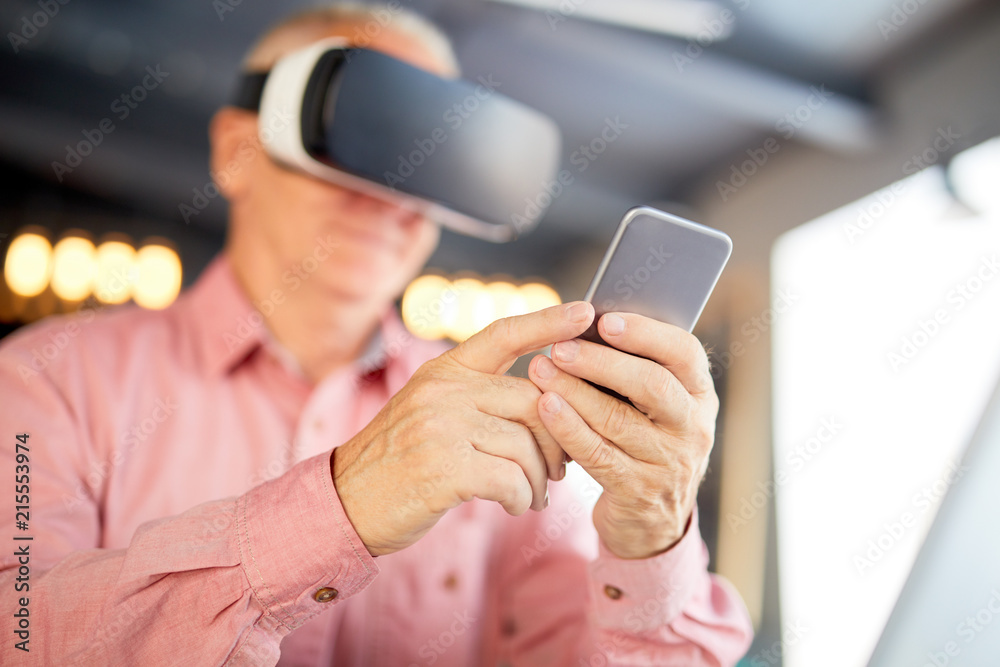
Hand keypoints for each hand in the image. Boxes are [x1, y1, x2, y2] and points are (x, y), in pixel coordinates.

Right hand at [331, 301, 595, 556]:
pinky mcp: (443, 468)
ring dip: (540, 479)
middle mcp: (443, 390)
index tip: (585, 312)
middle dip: (557, 439)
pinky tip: (514, 506)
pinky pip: (511, 479)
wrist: (345, 503)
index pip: (503, 334)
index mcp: (444, 371)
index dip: (547, 322)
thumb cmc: (399, 462)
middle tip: (560, 469)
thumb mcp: (430, 412)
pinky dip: (522, 498)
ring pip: (526, 445)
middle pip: (534, 399)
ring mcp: (441, 427)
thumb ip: (476, 398)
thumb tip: (544, 402)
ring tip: (533, 496)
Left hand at [527, 312, 717, 558]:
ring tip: (540, 370)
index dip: (645, 333)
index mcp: (699, 394)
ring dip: (574, 391)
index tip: (605, 319)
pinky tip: (545, 406)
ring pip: (618, 420)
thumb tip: (586, 323)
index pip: (685, 353)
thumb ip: (635, 368)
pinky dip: (568, 428)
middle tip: (560, 347)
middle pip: (652, 385)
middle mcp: (692, 428)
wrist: (651, 519)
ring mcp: (669, 463)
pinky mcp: (638, 492)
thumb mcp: (655, 407)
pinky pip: (598, 454)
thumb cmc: (642, 439)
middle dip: (601, 362)